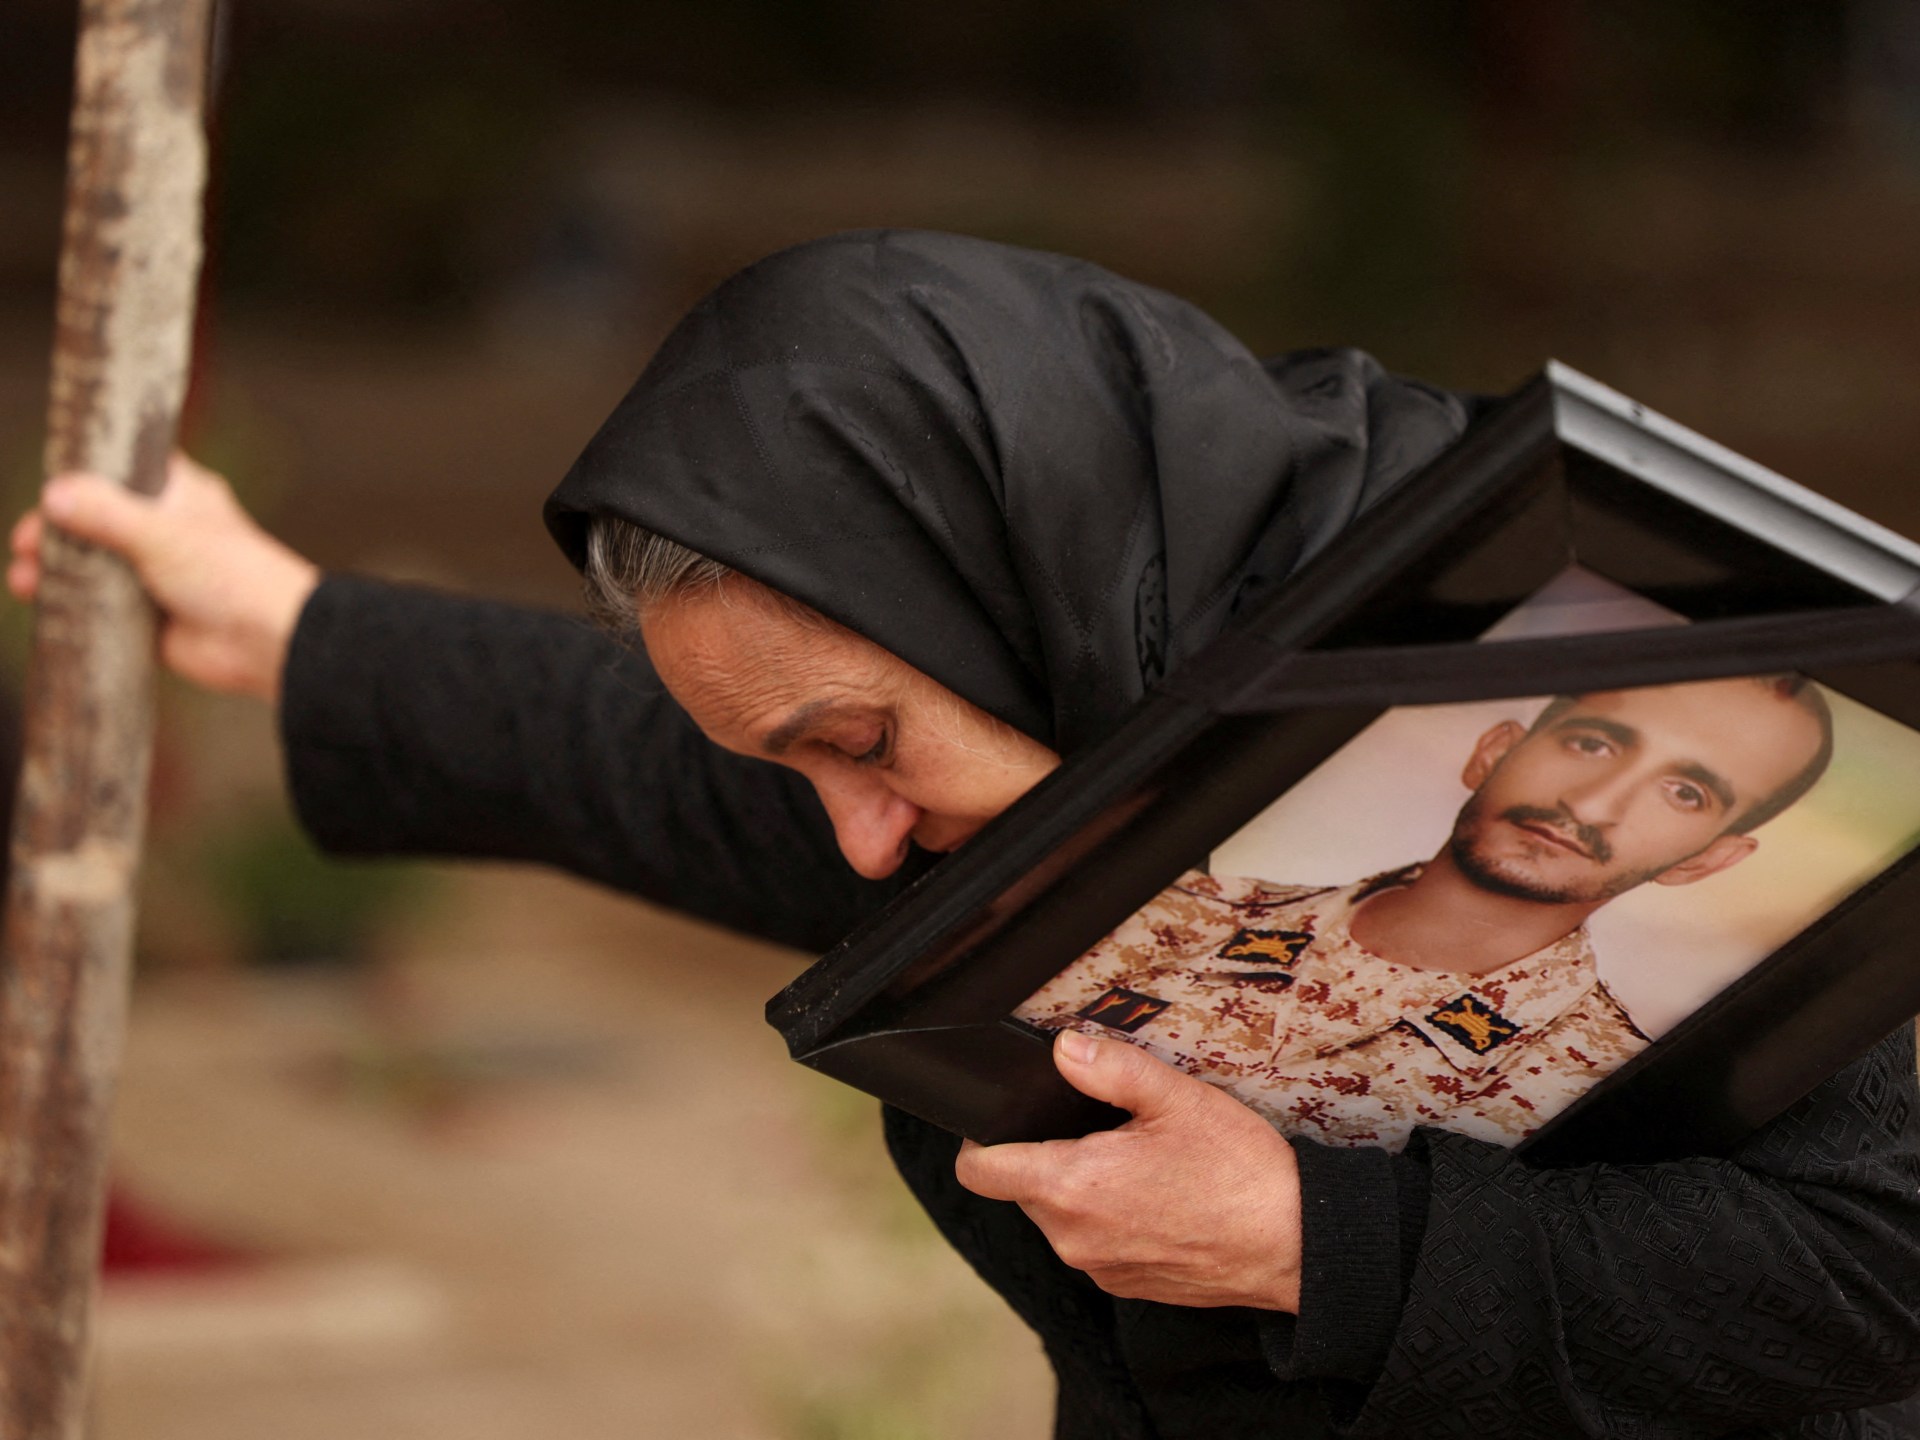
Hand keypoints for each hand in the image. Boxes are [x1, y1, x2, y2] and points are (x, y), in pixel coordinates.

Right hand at [9, 453, 319, 703]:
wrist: (269, 641)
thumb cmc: (232, 575)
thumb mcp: (163, 534)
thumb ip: (106, 512)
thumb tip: (55, 494)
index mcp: (178, 492)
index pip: (121, 469)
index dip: (81, 475)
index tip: (46, 487)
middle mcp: (164, 528)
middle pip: (93, 518)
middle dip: (54, 529)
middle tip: (25, 544)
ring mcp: (154, 571)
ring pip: (91, 561)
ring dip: (54, 567)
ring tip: (24, 579)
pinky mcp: (148, 613)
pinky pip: (99, 603)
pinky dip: (69, 601)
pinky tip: (39, 602)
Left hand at [956, 1029, 1302, 1310]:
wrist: (1297, 1246)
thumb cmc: (1241, 1173)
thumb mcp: (1176, 1099)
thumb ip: (1110, 1069)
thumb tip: (1064, 1048)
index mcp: (1071, 1188)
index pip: (980, 1171)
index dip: (980, 1139)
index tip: (1001, 1118)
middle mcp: (1073, 1239)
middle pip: (1022, 1188)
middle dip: (1046, 1154)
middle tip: (1098, 1124)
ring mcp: (1101, 1268)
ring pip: (1060, 1217)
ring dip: (1081, 1187)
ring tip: (1134, 1158)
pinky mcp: (1129, 1286)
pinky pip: (1095, 1243)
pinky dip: (1110, 1217)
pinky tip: (1156, 1194)